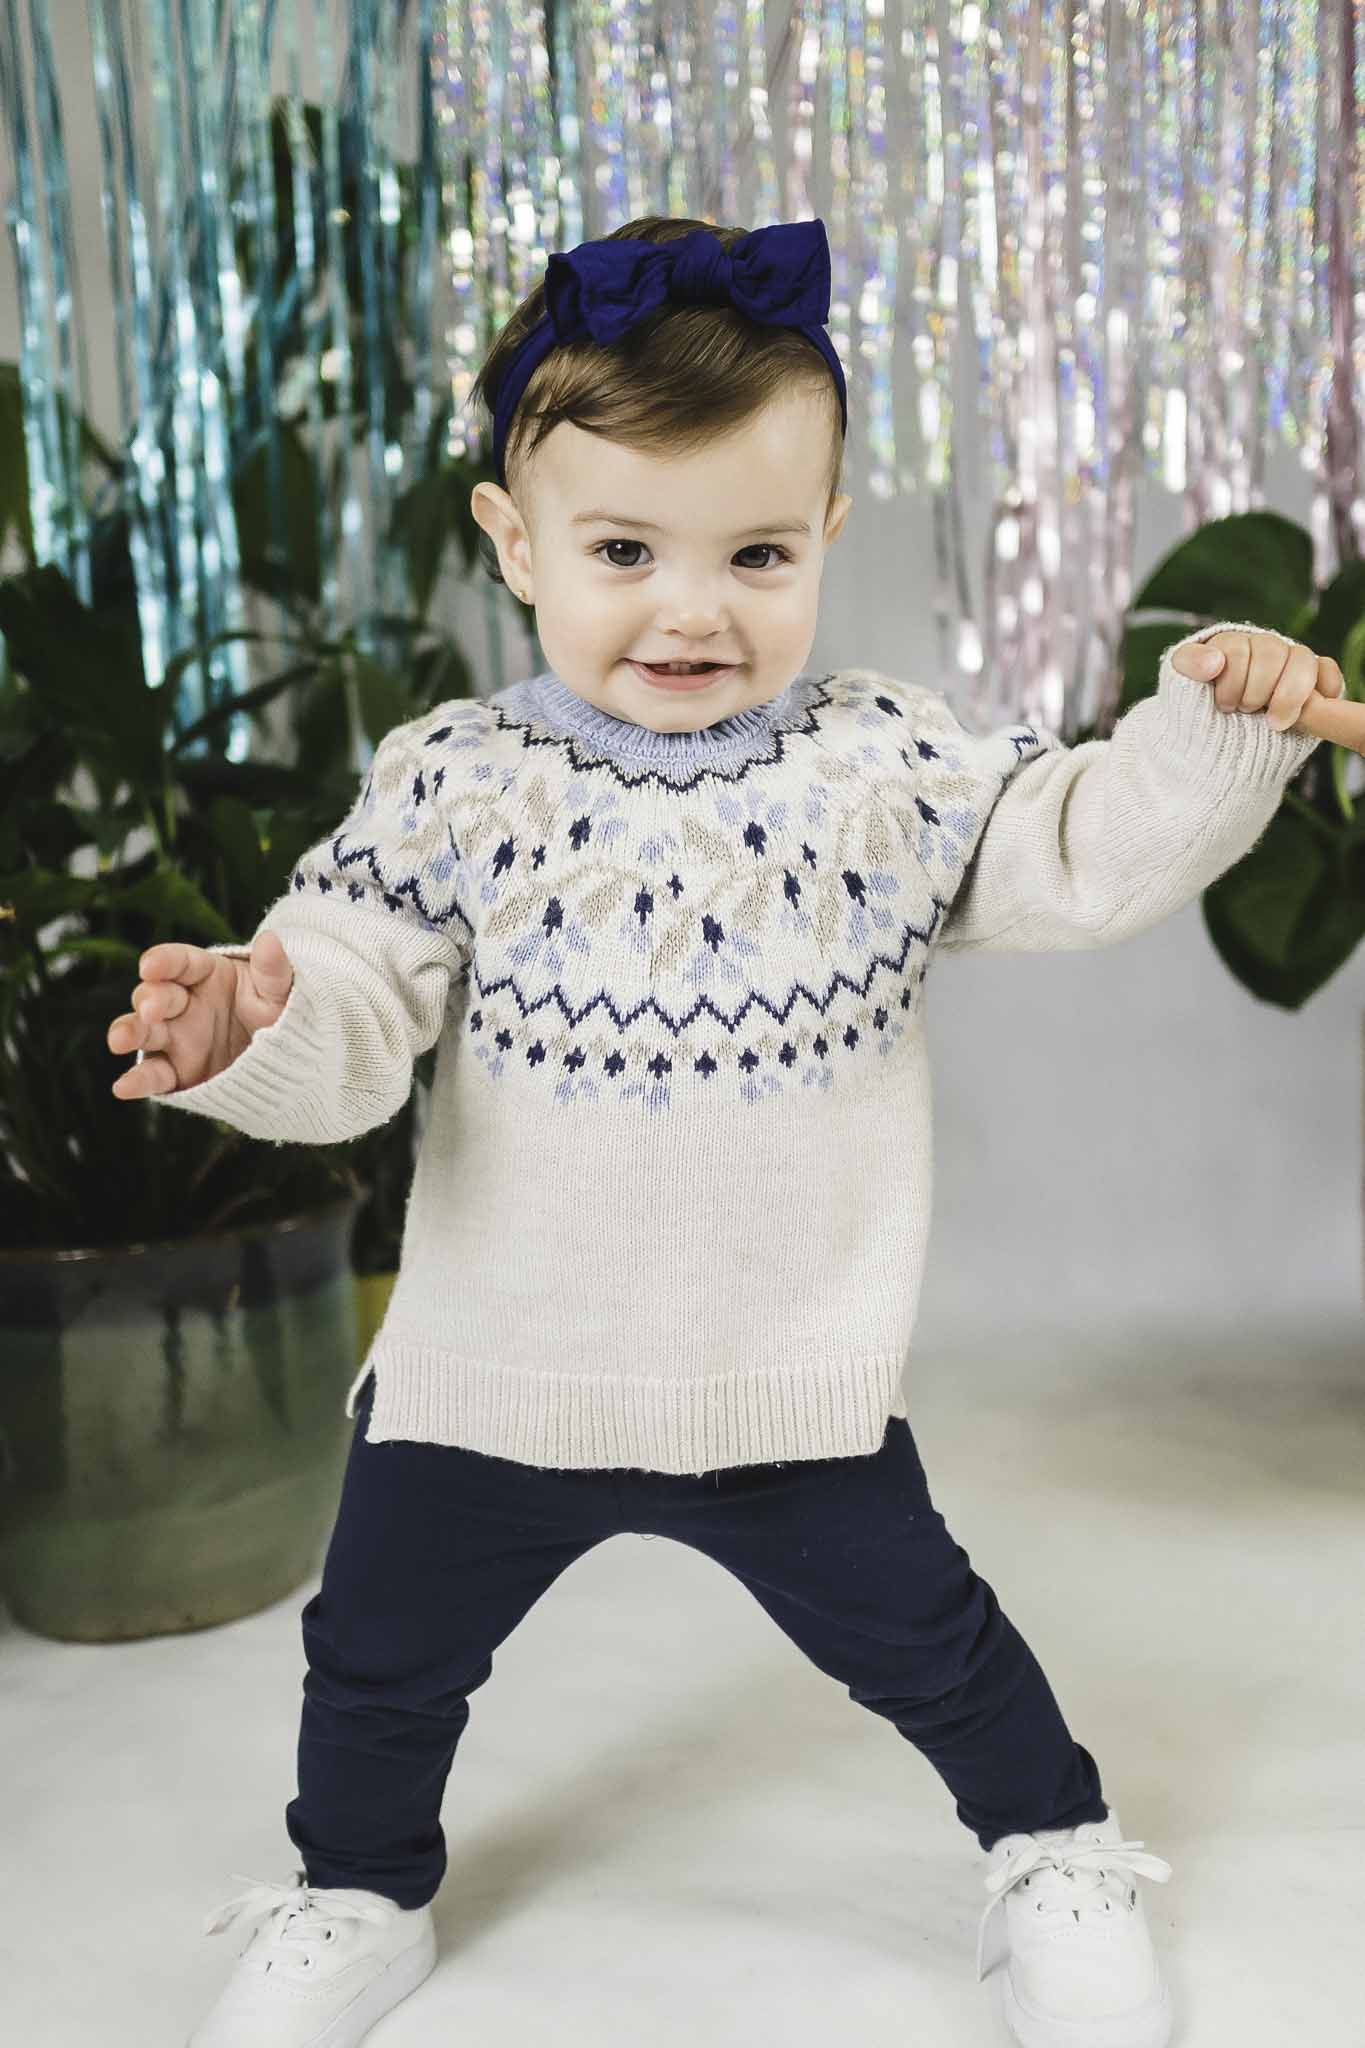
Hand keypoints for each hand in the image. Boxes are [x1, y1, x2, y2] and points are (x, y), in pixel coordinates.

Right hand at [107, 928, 294, 1097]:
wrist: (285, 1059)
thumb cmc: (277, 1014)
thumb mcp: (281, 992)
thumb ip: (274, 970)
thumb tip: (270, 939)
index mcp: (206, 975)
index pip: (180, 962)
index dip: (163, 961)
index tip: (149, 965)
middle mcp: (183, 1004)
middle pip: (156, 995)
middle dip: (149, 999)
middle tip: (152, 1009)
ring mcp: (175, 1039)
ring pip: (144, 1032)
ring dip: (129, 1033)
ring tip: (120, 1040)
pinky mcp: (175, 1072)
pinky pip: (153, 1076)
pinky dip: (137, 1082)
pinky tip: (124, 1087)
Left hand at [1170, 629, 1344, 730]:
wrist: (1219, 740)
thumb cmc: (1201, 709)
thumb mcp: (1184, 685)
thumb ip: (1190, 665)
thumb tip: (1214, 663)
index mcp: (1232, 645)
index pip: (1236, 650)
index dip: (1231, 682)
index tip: (1224, 707)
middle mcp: (1264, 648)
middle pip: (1271, 652)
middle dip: (1255, 691)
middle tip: (1245, 711)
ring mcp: (1289, 663)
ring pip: (1302, 660)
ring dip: (1287, 695)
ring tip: (1274, 723)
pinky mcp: (1313, 680)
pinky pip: (1327, 670)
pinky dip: (1324, 687)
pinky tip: (1308, 709)